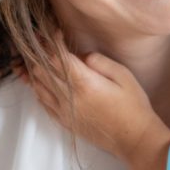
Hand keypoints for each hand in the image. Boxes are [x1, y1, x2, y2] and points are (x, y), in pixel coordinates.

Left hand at [25, 50, 169, 164]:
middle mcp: (68, 97)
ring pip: (38, 86)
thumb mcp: (123, 75)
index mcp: (83, 83)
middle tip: (42, 40)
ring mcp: (63, 111)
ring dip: (35, 69)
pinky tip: (42, 80)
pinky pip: (43, 102)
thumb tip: (80, 55)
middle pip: (41, 70)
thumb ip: (99, 61)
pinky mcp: (64, 122)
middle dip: (39, 52)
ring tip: (38, 57)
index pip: (57, 56)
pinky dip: (39, 88)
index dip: (52, 41)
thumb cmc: (133, 105)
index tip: (54, 30)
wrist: (133, 139)